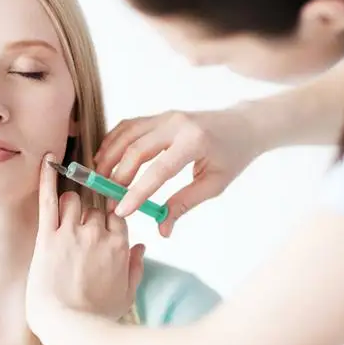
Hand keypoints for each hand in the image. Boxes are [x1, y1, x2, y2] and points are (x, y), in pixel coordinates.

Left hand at [26, 154, 145, 329]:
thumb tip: (142, 247)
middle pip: (96, 208)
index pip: (118, 216)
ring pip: (75, 200)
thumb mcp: (127, 295)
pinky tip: (47, 159)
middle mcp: (98, 234)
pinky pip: (48, 199)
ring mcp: (72, 232)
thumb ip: (136, 268)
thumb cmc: (96, 316)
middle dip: (89, 217)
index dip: (110, 221)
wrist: (66, 326)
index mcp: (119, 246)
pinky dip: (47, 178)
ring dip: (71, 207)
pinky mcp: (48, 236)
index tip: (103, 227)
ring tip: (64, 224)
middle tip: (80, 235)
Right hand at [95, 108, 260, 235]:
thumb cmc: (232, 155)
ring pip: (126, 134)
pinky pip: (129, 126)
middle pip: (136, 149)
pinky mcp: (159, 115)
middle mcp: (176, 124)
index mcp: (194, 142)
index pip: (158, 170)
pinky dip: (113, 141)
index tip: (121, 211)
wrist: (243, 125)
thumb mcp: (214, 184)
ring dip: (109, 156)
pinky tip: (105, 158)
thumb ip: (184, 204)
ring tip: (99, 179)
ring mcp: (165, 116)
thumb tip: (162, 229)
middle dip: (117, 176)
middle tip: (108, 199)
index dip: (137, 192)